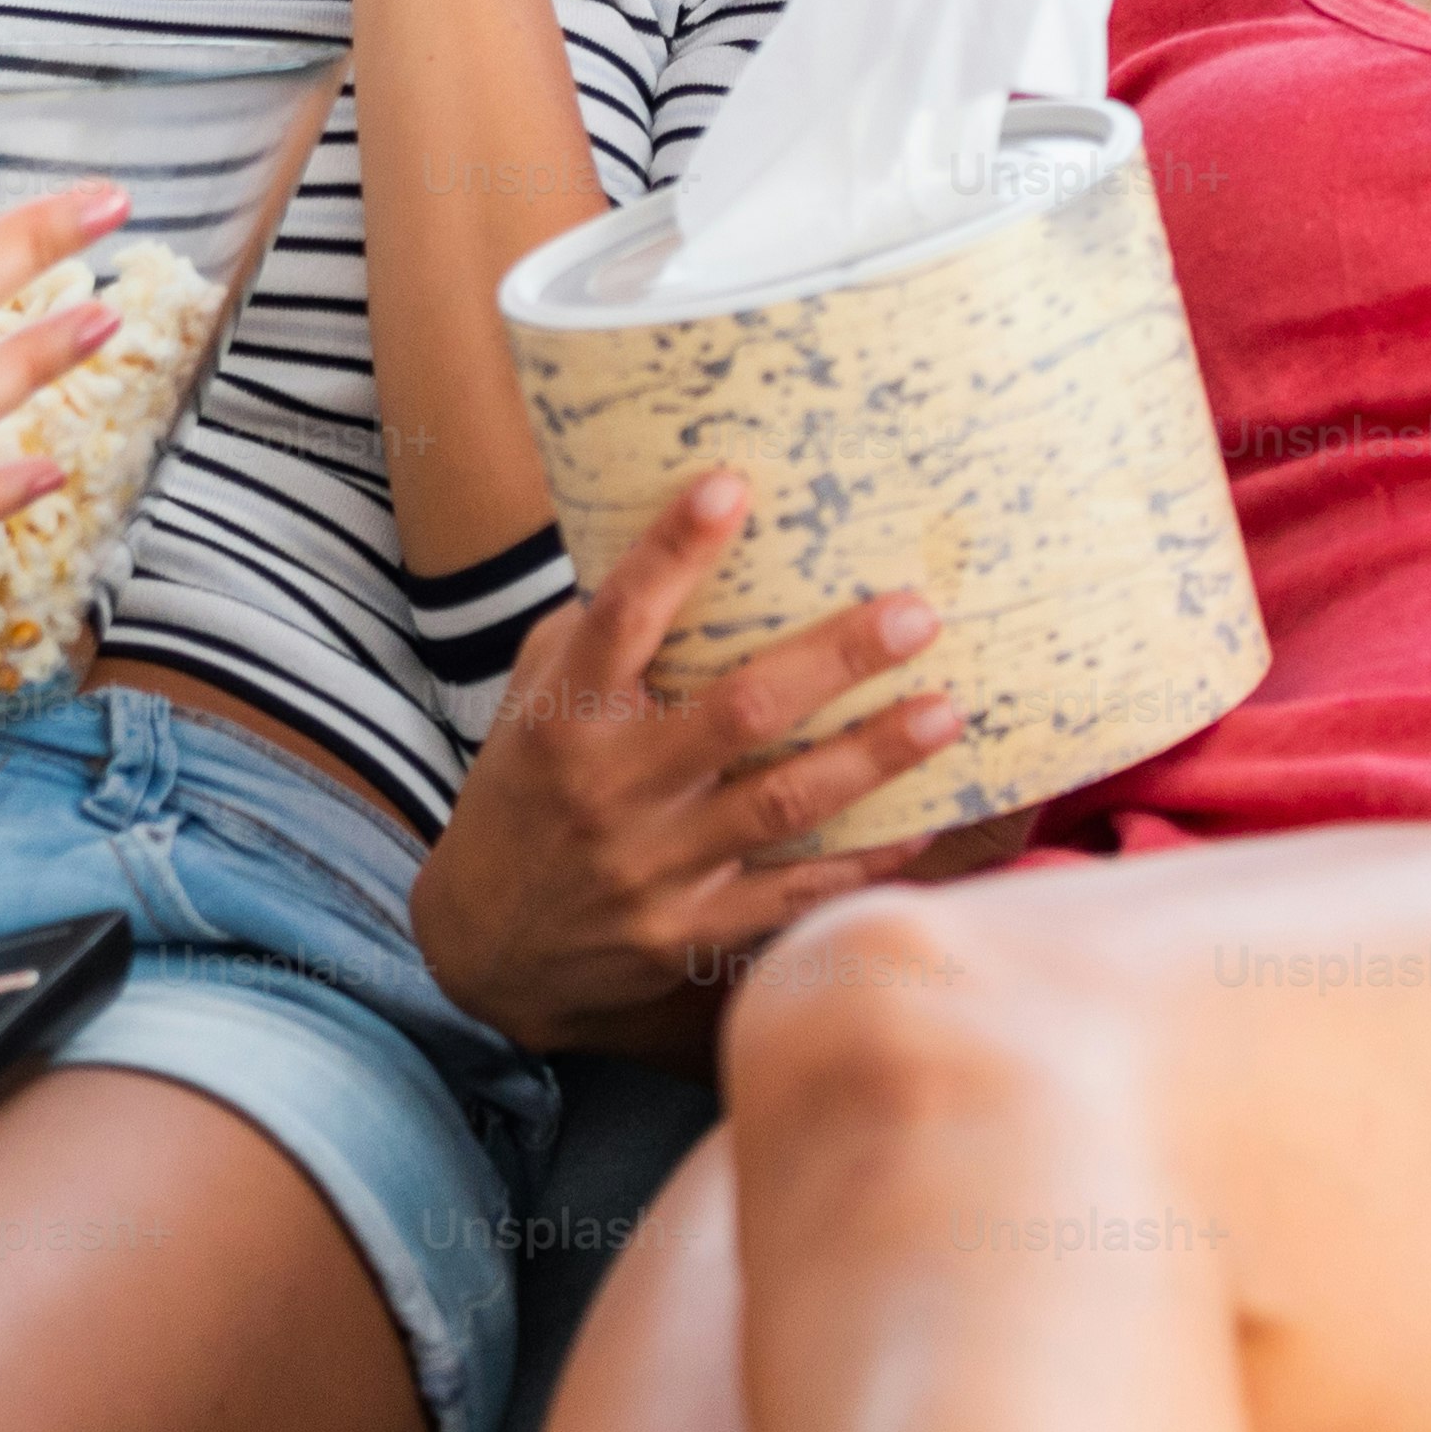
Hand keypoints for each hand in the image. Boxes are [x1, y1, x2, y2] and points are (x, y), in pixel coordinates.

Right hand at [414, 469, 982, 1054]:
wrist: (485, 945)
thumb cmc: (529, 788)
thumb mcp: (535, 699)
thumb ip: (600, 632)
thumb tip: (688, 541)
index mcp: (566, 712)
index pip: (619, 616)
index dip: (673, 550)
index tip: (732, 486)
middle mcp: (610, 786)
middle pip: (738, 713)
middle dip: (835, 660)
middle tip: (916, 615)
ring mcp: (651, 867)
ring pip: (781, 804)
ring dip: (872, 757)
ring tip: (945, 711)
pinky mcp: (685, 934)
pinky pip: (790, 897)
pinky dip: (858, 864)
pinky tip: (920, 827)